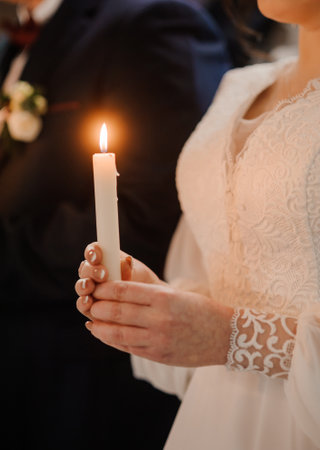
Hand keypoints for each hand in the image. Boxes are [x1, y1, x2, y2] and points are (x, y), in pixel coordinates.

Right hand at [75, 242, 161, 319]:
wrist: (148, 302)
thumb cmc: (142, 281)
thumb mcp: (139, 272)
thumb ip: (129, 267)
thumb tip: (124, 262)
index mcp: (104, 259)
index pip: (93, 251)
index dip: (92, 252)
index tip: (97, 256)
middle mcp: (93, 273)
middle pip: (85, 268)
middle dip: (91, 270)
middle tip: (103, 274)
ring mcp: (90, 290)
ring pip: (81, 286)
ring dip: (84, 286)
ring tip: (90, 287)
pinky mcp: (90, 306)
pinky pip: (82, 305)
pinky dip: (84, 303)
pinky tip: (89, 303)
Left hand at [76, 277, 232, 366]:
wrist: (224, 335)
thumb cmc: (199, 310)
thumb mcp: (175, 294)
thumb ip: (147, 296)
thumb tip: (116, 295)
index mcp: (164, 297)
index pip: (124, 290)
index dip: (105, 289)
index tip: (96, 288)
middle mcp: (160, 318)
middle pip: (117, 311)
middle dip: (98, 308)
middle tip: (89, 304)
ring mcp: (159, 339)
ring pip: (119, 333)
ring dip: (100, 328)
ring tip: (92, 322)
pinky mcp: (159, 355)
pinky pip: (129, 348)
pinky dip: (114, 341)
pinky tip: (106, 336)